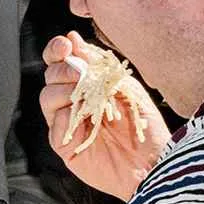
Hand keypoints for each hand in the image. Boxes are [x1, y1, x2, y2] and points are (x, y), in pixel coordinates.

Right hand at [42, 33, 168, 199]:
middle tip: (80, 71)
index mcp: (86, 86)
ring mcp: (67, 124)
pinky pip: (55, 126)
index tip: (65, 44)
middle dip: (62, 69)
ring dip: (62, 89)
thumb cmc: (146, 128)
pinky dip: (65, 117)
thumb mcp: (125, 88)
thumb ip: (99, 65)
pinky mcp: (65, 146)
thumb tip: (73, 38)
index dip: (57, 50)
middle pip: (50, 76)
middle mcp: (72, 103)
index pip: (60, 62)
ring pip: (47, 97)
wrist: (155, 165)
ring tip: (83, 93)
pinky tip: (82, 116)